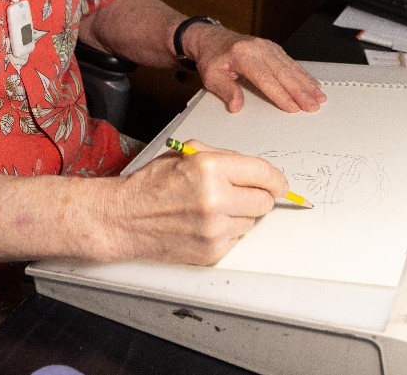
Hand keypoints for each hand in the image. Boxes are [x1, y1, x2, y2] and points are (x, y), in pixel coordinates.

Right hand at [102, 142, 288, 263]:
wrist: (126, 218)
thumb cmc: (152, 184)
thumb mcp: (188, 154)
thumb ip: (225, 158)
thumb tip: (257, 171)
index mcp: (211, 169)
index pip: (263, 173)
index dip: (277, 179)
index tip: (280, 183)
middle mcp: (216, 199)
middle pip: (264, 201)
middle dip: (259, 196)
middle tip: (244, 193)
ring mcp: (214, 229)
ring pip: (252, 222)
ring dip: (241, 214)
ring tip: (215, 208)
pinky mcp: (211, 251)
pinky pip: (237, 239)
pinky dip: (228, 231)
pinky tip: (206, 223)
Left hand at [184, 24, 326, 113]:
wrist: (210, 38)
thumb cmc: (211, 57)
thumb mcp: (211, 76)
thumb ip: (225, 91)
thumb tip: (237, 105)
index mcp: (243, 54)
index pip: (265, 78)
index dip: (280, 94)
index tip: (293, 107)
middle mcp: (258, 48)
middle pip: (283, 73)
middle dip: (300, 91)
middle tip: (312, 105)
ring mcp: (267, 47)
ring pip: (290, 67)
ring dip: (306, 83)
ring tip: (318, 97)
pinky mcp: (272, 49)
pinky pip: (291, 62)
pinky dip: (303, 74)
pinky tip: (312, 84)